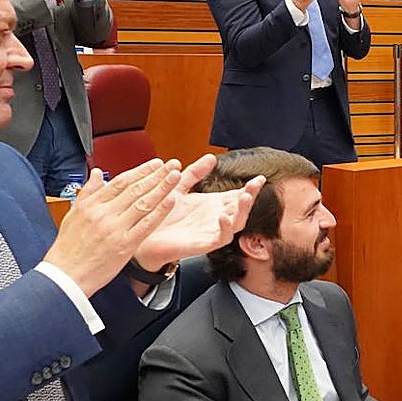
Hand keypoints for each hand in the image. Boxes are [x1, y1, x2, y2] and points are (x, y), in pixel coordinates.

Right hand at [44, 159, 181, 295]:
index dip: (140, 171)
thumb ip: (87, 192)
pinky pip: (146, 225)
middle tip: (171, 165)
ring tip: (175, 176)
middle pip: (135, 189)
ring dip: (162, 188)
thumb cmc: (68, 248)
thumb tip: (96, 173)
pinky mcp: (124, 245)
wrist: (65, 275)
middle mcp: (104, 213)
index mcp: (91, 205)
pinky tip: (170, 201)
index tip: (155, 164)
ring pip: (143, 203)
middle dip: (156, 175)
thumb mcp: (72, 215)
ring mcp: (115, 228)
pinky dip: (159, 211)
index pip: (120, 182)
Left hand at [132, 153, 264, 272]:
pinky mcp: (203, 243)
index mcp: (212, 204)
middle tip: (255, 184)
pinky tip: (223, 216)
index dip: (250, 187)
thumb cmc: (160, 214)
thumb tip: (211, 157)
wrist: (141, 235)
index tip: (260, 177)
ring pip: (236, 223)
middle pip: (241, 208)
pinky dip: (225, 228)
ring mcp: (211, 231)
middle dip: (250, 196)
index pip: (237, 195)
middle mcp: (215, 218)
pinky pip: (221, 238)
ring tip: (244, 197)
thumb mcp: (178, 187)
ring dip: (243, 211)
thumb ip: (194, 173)